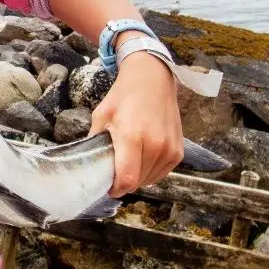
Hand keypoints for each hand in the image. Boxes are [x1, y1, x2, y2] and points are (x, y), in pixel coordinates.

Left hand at [88, 38, 183, 196]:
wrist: (152, 79)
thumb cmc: (124, 96)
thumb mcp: (101, 116)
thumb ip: (95, 142)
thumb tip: (90, 165)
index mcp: (132, 137)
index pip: (126, 179)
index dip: (115, 189)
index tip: (108, 186)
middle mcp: (155, 145)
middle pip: (137, 182)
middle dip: (124, 181)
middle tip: (116, 168)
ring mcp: (169, 149)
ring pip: (150, 180)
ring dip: (138, 176)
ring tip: (130, 158)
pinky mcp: (178, 151)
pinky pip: (162, 173)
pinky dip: (151, 171)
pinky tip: (143, 156)